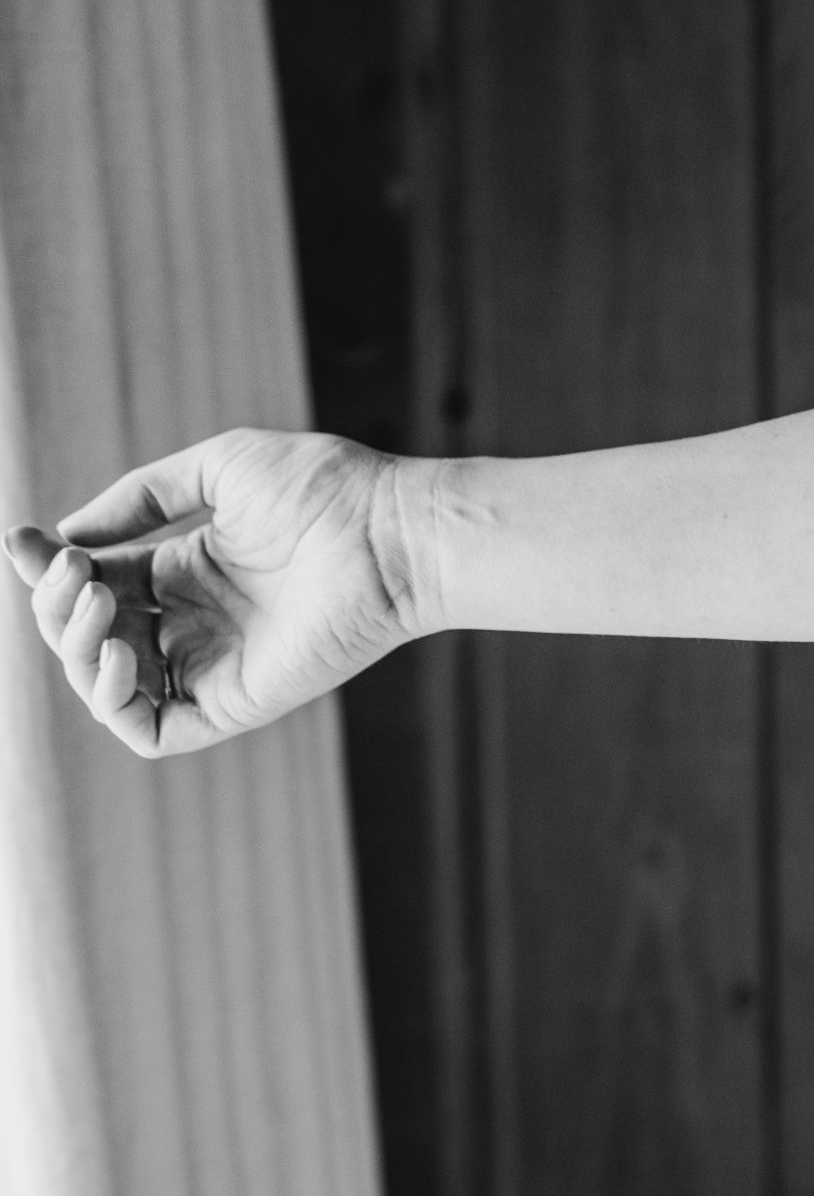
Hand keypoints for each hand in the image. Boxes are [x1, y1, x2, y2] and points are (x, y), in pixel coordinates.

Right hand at [5, 429, 436, 756]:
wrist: (393, 530)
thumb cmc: (327, 489)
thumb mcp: (219, 468)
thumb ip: (142, 496)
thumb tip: (67, 534)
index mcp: (188, 570)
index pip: (92, 584)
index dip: (48, 570)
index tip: (19, 541)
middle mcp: (194, 622)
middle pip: (87, 634)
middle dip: (56, 605)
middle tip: (69, 570)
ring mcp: (212, 665)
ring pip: (105, 684)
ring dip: (75, 647)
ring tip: (95, 600)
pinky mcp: (233, 703)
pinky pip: (149, 727)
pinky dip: (112, 698)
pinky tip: (122, 649)